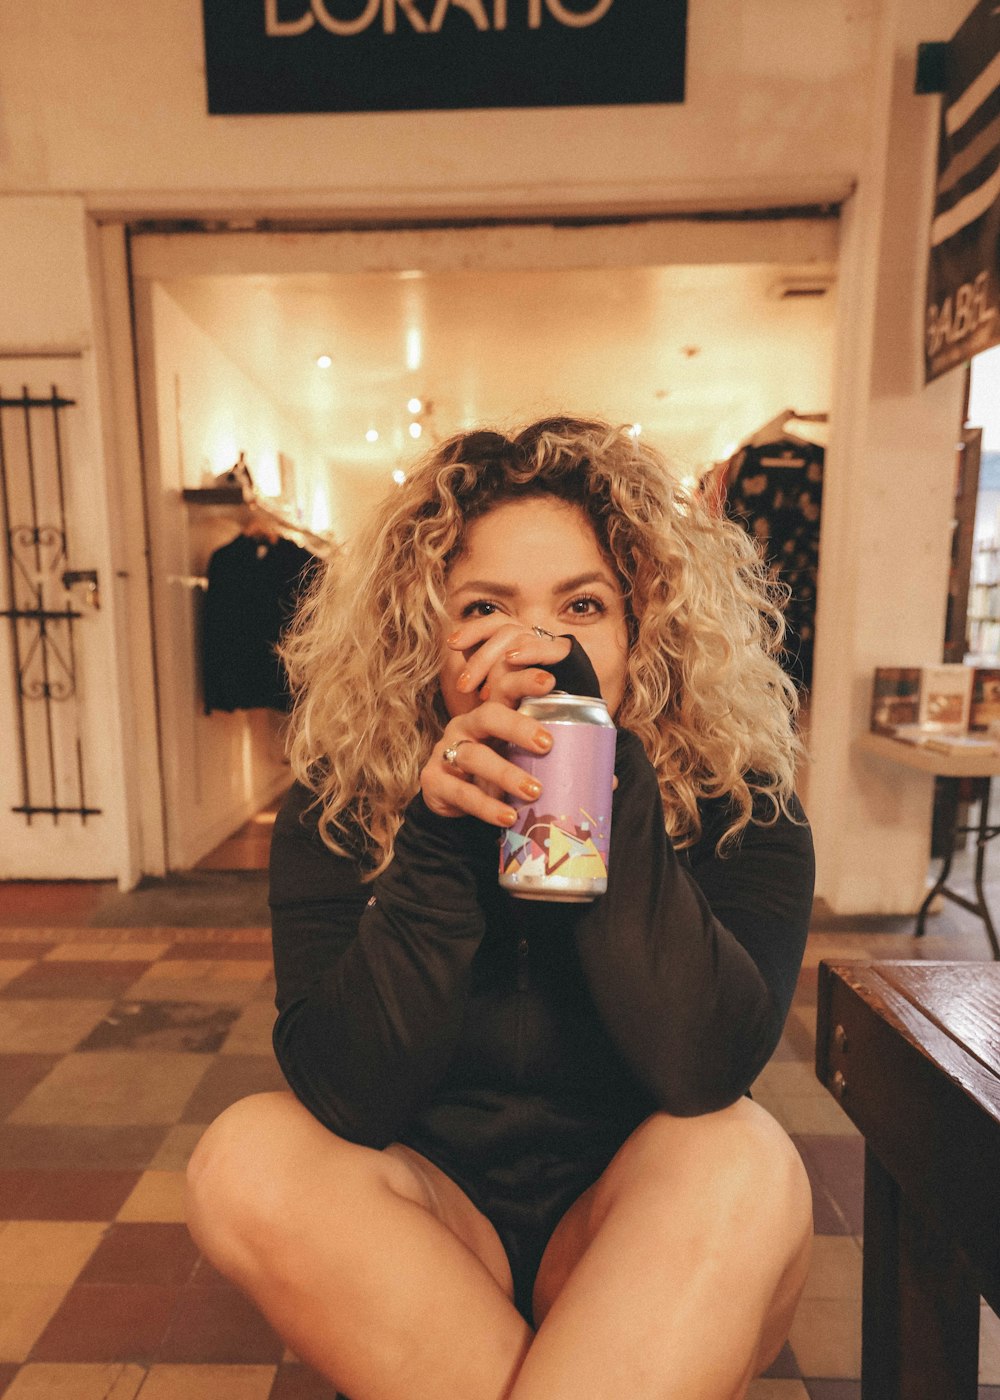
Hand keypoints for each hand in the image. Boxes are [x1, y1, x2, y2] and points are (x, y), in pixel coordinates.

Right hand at [423, 617, 569, 824]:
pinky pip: (459, 791)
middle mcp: (468, 726)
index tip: (551, 682)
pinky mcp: (433, 780)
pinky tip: (507, 816)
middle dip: (517, 726)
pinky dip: (485, 805)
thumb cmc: (496, 774)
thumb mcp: (522, 763)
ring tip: (534, 791)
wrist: (452, 803)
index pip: (505, 688)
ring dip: (505, 773)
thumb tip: (609, 781)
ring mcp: (447, 751)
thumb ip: (557, 765)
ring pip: (473, 755)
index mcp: (492, 714)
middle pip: (489, 715)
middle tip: (547, 743)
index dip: (524, 680)